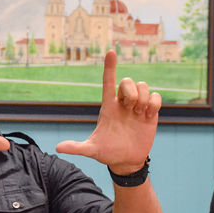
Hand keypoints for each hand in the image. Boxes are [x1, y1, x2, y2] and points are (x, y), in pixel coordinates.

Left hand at [56, 50, 159, 171]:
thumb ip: (76, 147)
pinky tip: (149, 115)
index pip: (108, 81)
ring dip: (143, 99)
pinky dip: (154, 103)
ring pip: (143, 86)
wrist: (126, 161)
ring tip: (139, 114)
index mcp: (108, 106)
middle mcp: (123, 103)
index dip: (109, 66)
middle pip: (128, 81)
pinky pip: (156, 96)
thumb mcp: (92, 150)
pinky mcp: (150, 112)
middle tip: (131, 109)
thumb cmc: (107, 153)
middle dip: (131, 91)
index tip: (110, 52)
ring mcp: (137, 106)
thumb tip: (57, 148)